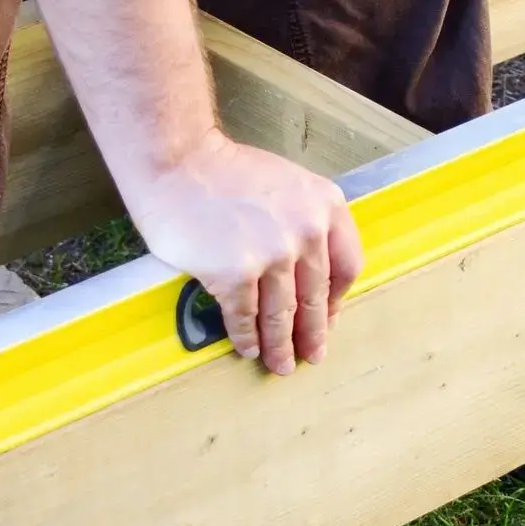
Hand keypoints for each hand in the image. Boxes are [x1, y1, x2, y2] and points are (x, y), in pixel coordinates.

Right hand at [124, 130, 364, 375]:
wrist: (177, 161)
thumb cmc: (224, 170)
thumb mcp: (287, 184)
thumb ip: (304, 220)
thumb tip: (304, 270)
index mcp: (325, 206)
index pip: (347, 266)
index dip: (337, 299)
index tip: (330, 317)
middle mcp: (306, 232)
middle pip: (315, 297)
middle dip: (313, 333)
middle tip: (312, 355)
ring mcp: (271, 256)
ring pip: (282, 314)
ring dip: (280, 345)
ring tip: (280, 364)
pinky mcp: (235, 275)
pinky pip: (245, 316)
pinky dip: (246, 337)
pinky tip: (247, 348)